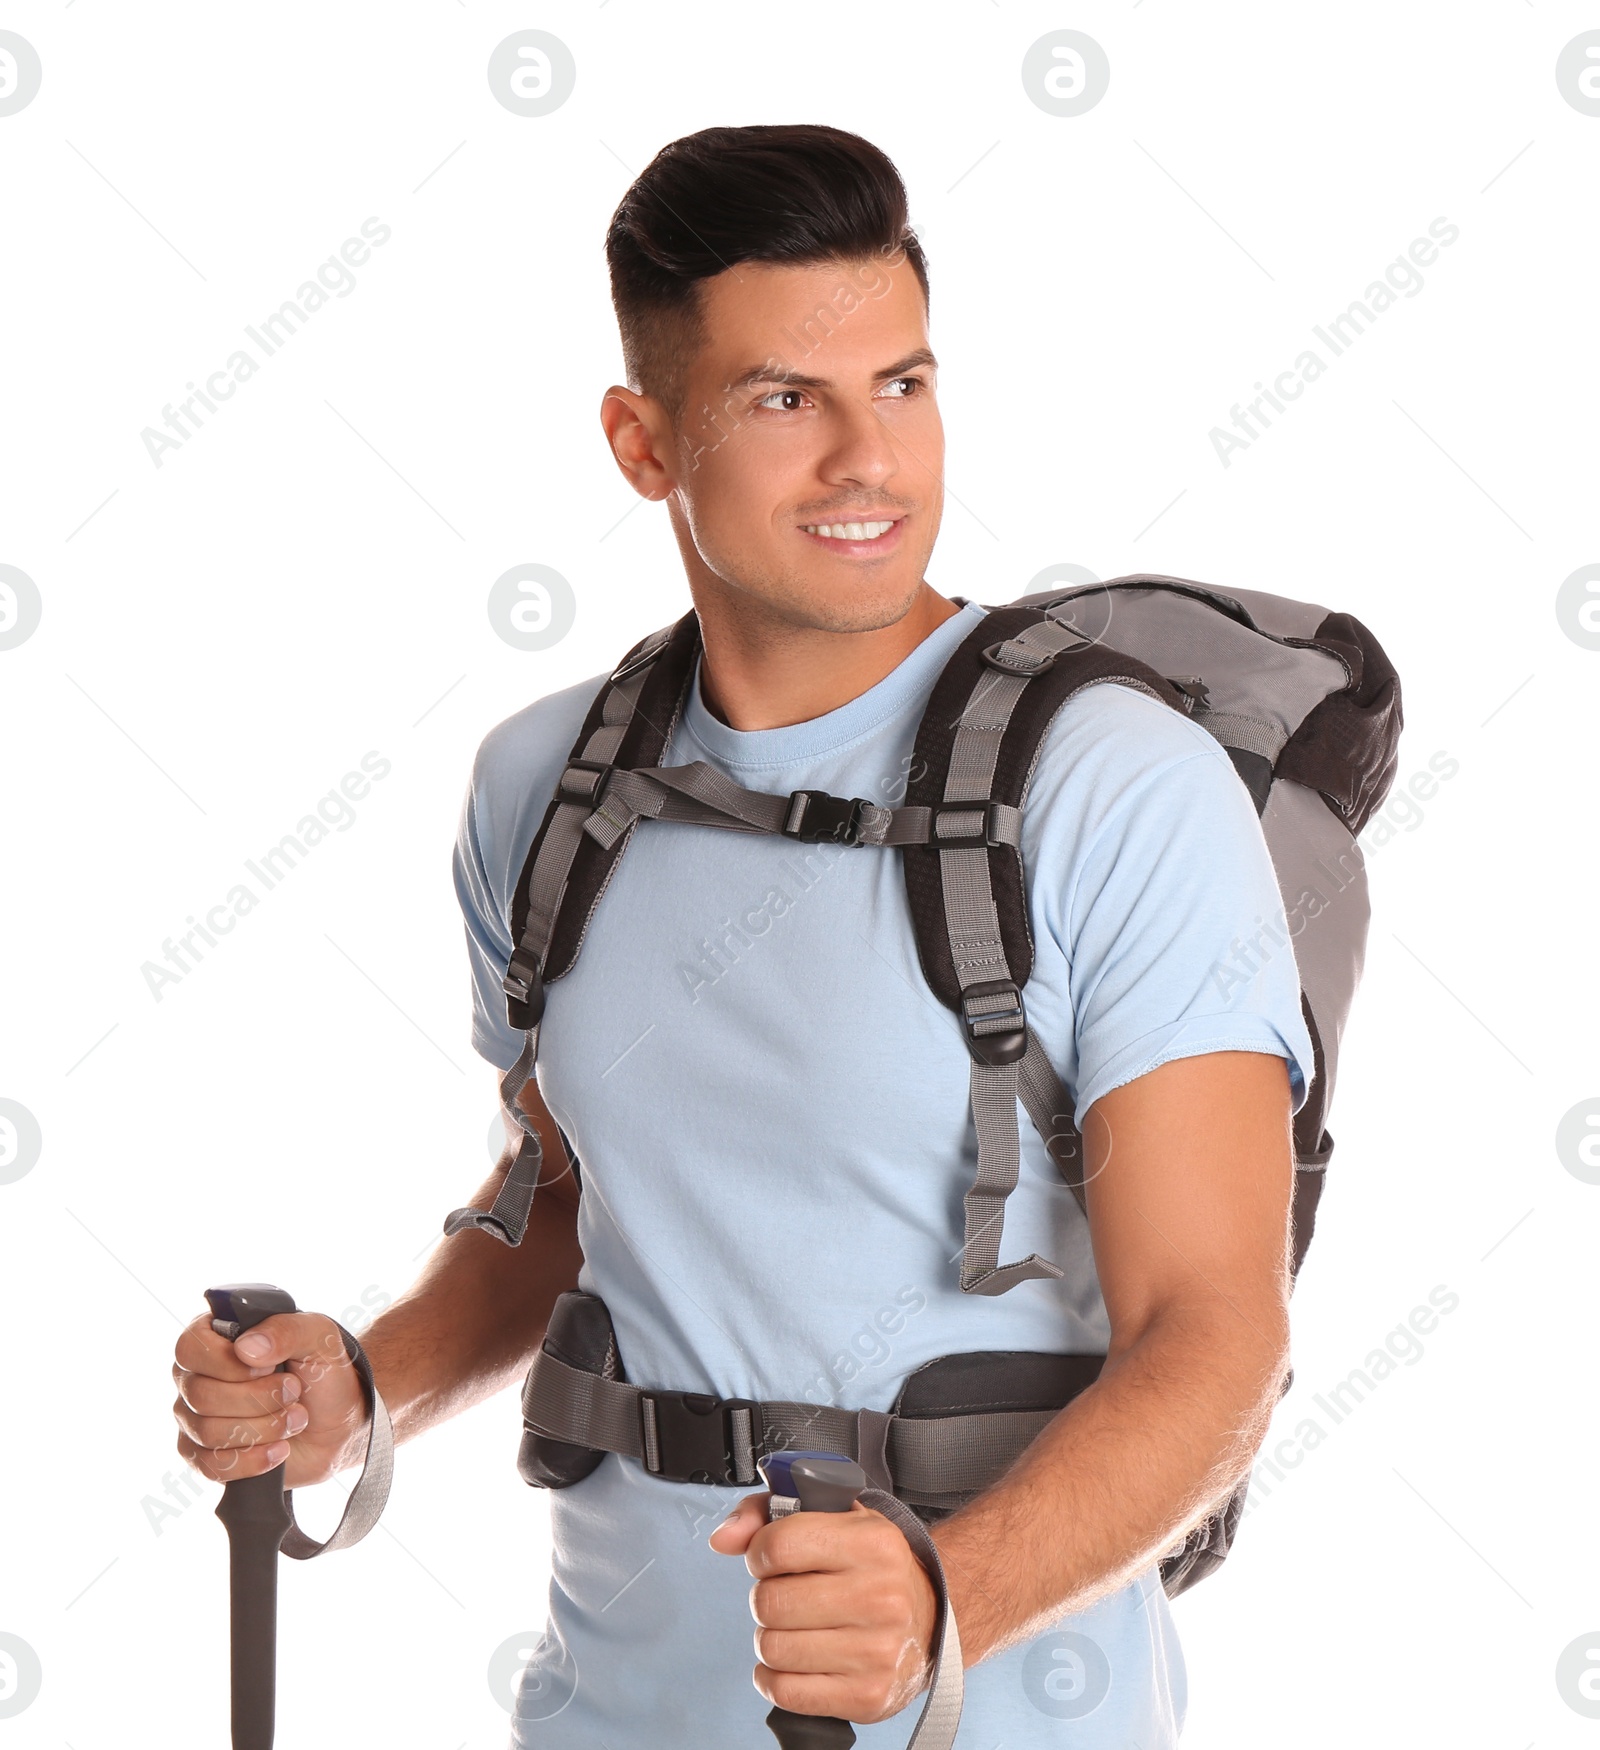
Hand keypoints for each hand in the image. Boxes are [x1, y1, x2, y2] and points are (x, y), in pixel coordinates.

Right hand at [172, 1309, 368, 1488]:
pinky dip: (252, 1459)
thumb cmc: (322, 1372)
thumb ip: (286, 1330)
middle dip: (259, 1398)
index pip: (190, 1347)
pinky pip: (210, 1466)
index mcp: (215, 1337)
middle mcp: (196, 1377)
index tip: (269, 1367)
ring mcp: (195, 1419)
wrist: (339, 1422)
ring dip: (263, 1428)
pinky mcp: (205, 1457)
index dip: (228, 1362)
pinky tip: (279, 1450)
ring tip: (295, 1418)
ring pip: (207, 1431)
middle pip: (201, 1395)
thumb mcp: (318, 1337)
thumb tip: (247, 1348)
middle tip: (294, 1392)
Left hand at [709, 1492, 936, 1723]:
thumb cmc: (870, 1565)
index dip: (761, 1552)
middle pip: (771, 1602)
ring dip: (771, 1637)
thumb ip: (767, 1512)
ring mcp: (876, 1651)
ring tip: (796, 1626)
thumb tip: (722, 1538)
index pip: (779, 1546)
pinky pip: (785, 1692)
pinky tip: (794, 1660)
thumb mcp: (832, 1517)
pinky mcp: (867, 1695)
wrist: (929, 1617)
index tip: (772, 1557)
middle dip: (766, 1597)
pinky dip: (774, 1677)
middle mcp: (880, 1596)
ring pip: (773, 1648)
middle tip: (787, 1594)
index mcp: (873, 1543)